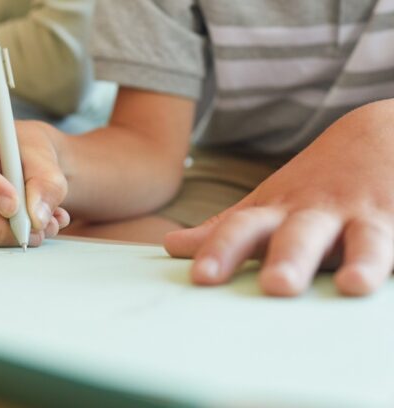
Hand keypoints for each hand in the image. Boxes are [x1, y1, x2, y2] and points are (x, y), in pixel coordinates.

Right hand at [0, 121, 69, 246]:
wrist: (28, 164)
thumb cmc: (25, 149)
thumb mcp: (43, 152)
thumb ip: (45, 181)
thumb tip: (36, 217)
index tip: (14, 202)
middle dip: (0, 226)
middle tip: (36, 225)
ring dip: (10, 235)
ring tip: (44, 221)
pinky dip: (9, 240)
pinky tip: (32, 226)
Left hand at [165, 100, 393, 296]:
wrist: (382, 133)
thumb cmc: (313, 182)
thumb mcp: (267, 202)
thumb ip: (223, 228)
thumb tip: (172, 246)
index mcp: (279, 212)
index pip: (243, 230)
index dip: (223, 250)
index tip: (202, 277)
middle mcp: (318, 214)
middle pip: (299, 235)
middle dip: (286, 258)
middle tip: (275, 286)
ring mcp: (365, 217)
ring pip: (363, 240)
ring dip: (360, 259)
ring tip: (353, 284)